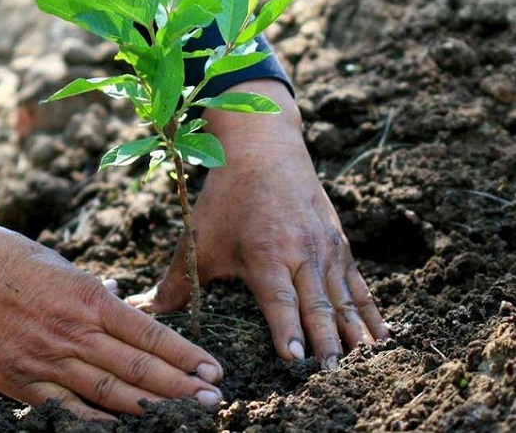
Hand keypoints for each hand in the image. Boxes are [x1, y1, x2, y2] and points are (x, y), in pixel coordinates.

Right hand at [0, 195, 222, 419]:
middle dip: (181, 386)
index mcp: (89, 297)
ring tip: (184, 417)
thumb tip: (120, 303)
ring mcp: (47, 358)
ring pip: (110, 391)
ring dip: (151, 407)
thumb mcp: (62, 265)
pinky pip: (65, 409)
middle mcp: (75, 331)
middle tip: (214, 401)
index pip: (150, 333)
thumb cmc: (8, 256)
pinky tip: (121, 430)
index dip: (185, 354)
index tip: (212, 369)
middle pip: (139, 366)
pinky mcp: (19, 379)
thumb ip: (93, 293)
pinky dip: (95, 422)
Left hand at [127, 80, 388, 368]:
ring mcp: (325, 247)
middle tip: (334, 375)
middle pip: (318, 305)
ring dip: (354, 332)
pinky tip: (382, 335)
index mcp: (266, 254)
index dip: (288, 330)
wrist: (265, 148)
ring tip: (365, 364)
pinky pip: (358, 284)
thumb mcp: (200, 237)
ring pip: (344, 298)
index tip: (297, 359)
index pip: (279, 301)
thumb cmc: (228, 197)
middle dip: (327, 342)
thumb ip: (176, 280)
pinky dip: (370, 311)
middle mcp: (301, 252)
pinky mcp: (339, 243)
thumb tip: (141, 308)